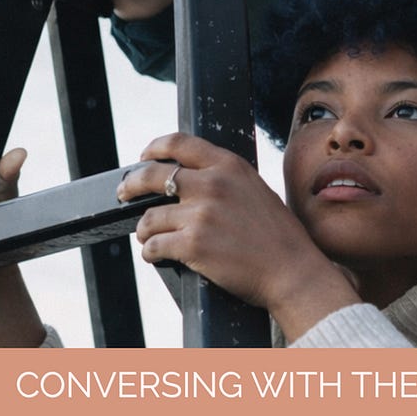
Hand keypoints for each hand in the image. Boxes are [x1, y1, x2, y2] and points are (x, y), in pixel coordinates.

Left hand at [115, 133, 358, 340]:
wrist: (292, 271)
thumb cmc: (279, 236)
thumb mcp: (254, 189)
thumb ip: (224, 180)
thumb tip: (189, 179)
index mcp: (229, 166)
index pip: (179, 143)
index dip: (154, 148)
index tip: (143, 157)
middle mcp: (212, 184)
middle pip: (152, 176)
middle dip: (131, 185)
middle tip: (124, 193)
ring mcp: (201, 215)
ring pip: (149, 219)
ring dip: (145, 230)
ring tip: (150, 237)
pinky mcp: (193, 246)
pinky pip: (154, 246)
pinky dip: (151, 252)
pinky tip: (156, 255)